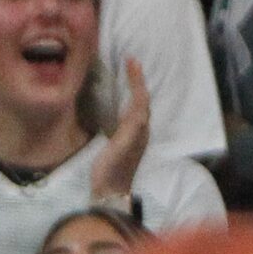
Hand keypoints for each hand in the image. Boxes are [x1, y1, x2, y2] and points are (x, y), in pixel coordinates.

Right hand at [91, 56, 149, 200]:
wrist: (109, 193)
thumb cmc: (113, 169)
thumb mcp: (122, 146)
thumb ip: (131, 127)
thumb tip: (140, 106)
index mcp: (139, 130)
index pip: (141, 99)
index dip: (137, 80)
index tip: (131, 59)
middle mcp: (140, 133)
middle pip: (142, 102)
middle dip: (138, 82)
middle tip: (130, 63)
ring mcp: (133, 139)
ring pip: (137, 109)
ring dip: (134, 92)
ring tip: (127, 77)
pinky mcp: (124, 144)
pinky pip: (129, 117)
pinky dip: (127, 104)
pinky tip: (119, 105)